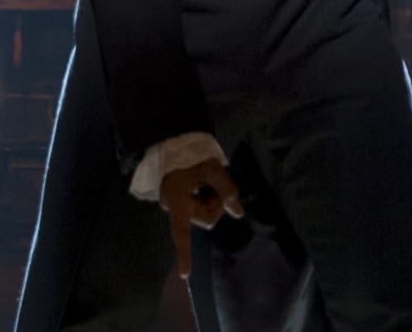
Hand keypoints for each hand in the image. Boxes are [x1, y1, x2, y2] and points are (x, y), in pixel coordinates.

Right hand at [158, 157, 243, 277]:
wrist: (175, 138)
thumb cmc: (192, 153)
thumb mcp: (214, 168)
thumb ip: (228, 191)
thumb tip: (238, 214)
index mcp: (177, 200)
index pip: (181, 231)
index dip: (185, 253)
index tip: (185, 274)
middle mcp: (172, 206)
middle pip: (204, 217)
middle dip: (215, 202)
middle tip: (213, 181)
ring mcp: (173, 203)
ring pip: (203, 212)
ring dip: (211, 197)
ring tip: (205, 178)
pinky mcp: (177, 199)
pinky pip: (197, 205)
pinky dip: (205, 195)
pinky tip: (201, 181)